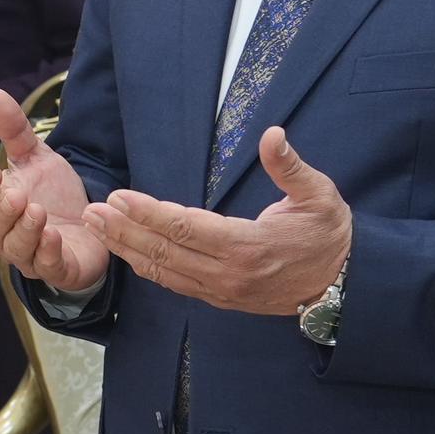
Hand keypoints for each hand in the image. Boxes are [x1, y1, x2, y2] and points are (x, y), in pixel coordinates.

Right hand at [0, 85, 109, 294]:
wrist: (93, 226)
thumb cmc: (54, 194)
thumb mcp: (36, 157)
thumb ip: (13, 129)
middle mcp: (5, 233)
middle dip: (2, 211)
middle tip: (16, 194)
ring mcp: (29, 254)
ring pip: (15, 249)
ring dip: (25, 231)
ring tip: (37, 211)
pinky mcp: (57, 270)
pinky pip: (46, 267)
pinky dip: (47, 254)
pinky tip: (54, 236)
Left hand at [87, 126, 352, 317]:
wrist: (342, 286)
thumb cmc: (329, 235)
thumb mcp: (319, 195)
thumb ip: (290, 167)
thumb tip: (272, 135)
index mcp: (247, 246)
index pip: (185, 228)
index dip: (148, 213)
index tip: (119, 197)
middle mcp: (228, 274)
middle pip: (164, 252)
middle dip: (124, 231)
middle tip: (91, 212)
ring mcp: (222, 290)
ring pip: (164, 272)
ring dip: (128, 250)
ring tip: (98, 229)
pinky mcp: (221, 299)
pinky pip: (176, 284)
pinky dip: (148, 268)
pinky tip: (128, 253)